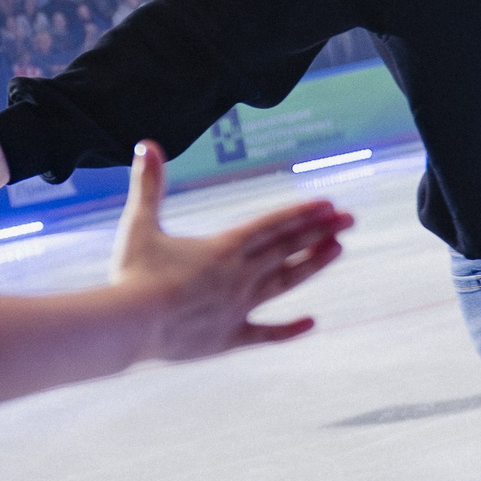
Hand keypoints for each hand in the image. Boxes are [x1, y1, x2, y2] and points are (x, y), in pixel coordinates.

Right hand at [111, 142, 349, 361]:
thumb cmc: (133, 274)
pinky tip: (312, 322)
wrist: (131, 326)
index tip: (329, 204)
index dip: (301, 213)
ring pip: (284, 282)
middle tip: (350, 219)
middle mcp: (239, 275)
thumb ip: (149, 185)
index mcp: (222, 247)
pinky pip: (266, 333)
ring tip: (339, 250)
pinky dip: (289, 329)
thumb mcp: (140, 224)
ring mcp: (238, 307)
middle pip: (286, 248)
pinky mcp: (229, 337)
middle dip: (319, 232)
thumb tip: (145, 144)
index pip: (271, 225)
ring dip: (312, 265)